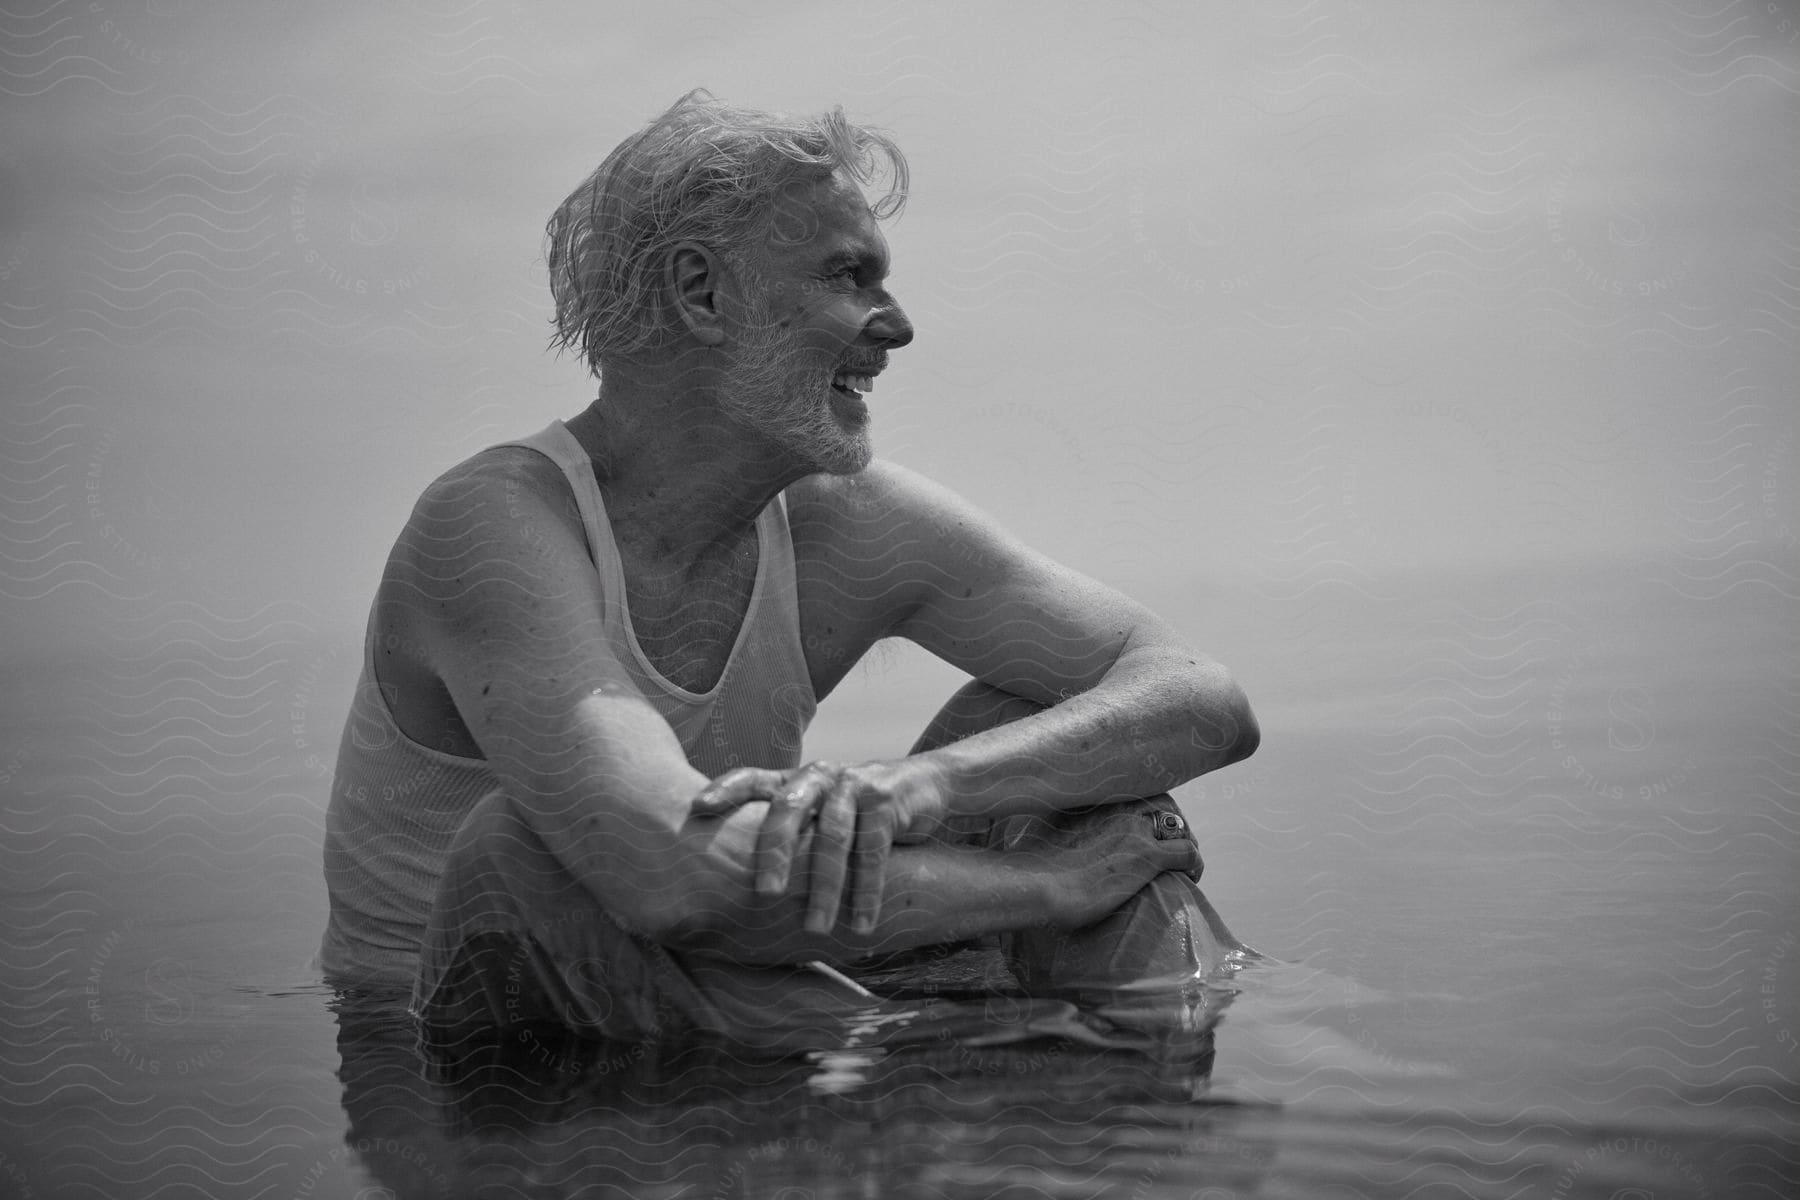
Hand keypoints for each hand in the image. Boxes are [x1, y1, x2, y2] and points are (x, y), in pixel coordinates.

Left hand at [689, 758, 951, 934]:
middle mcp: (818, 776)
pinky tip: (861, 924)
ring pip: (833, 838)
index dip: (726, 790)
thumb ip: (787, 832)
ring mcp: (852, 785)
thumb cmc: (855, 811)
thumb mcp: (819, 813)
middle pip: (788, 809)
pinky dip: (867, 891)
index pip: (753, 779)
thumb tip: (730, 882)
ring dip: (825, 887)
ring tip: (816, 929)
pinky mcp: (886, 800)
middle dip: (775, 853)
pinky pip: (873, 850)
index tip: (697, 809)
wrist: (924, 787)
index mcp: (794, 780)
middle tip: (765, 894)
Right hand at [997, 797, 1201, 927]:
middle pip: (1163, 803)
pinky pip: (1188, 854)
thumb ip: (1049, 822)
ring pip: (1180, 827)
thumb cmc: (1028, 865)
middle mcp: (1120, 807)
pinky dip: (1194, 865)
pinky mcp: (1148, 857)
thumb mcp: (1038, 830)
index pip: (1137, 792)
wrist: (1034, 884)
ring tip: (1183, 864)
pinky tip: (1190, 877)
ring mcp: (1136, 831)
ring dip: (1185, 843)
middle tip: (1170, 844)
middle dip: (1171, 823)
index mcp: (1096, 798)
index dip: (1148, 810)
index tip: (1147, 827)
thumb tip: (1039, 832)